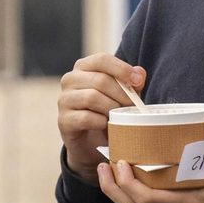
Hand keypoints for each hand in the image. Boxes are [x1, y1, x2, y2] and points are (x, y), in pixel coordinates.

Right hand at [58, 54, 145, 184]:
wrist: (91, 142)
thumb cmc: (107, 112)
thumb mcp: (122, 95)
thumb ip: (131, 83)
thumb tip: (140, 73)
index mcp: (84, 67)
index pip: (102, 60)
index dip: (122, 69)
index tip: (138, 81)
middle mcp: (70, 79)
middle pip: (100, 80)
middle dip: (121, 94)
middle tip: (133, 107)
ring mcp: (64, 100)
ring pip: (92, 97)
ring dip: (112, 109)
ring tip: (120, 117)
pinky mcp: (63, 120)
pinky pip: (86, 118)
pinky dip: (101, 122)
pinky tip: (106, 126)